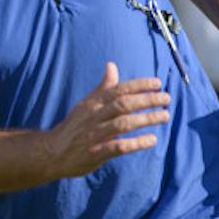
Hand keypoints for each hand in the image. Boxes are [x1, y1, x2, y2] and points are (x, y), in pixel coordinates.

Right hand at [46, 62, 169, 178]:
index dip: (139, 85)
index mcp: (93, 103)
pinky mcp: (95, 153)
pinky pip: (118, 147)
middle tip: (166, 98)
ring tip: (165, 116)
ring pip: (123, 123)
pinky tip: (151, 140)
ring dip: (146, 119)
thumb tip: (111, 65)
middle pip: (123, 104)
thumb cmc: (74, 127)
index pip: (118, 89)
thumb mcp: (86, 105)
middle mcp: (94, 117)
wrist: (52, 152)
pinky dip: (136, 143)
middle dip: (147, 100)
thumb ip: (102, 87)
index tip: (157, 83)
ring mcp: (94, 135)